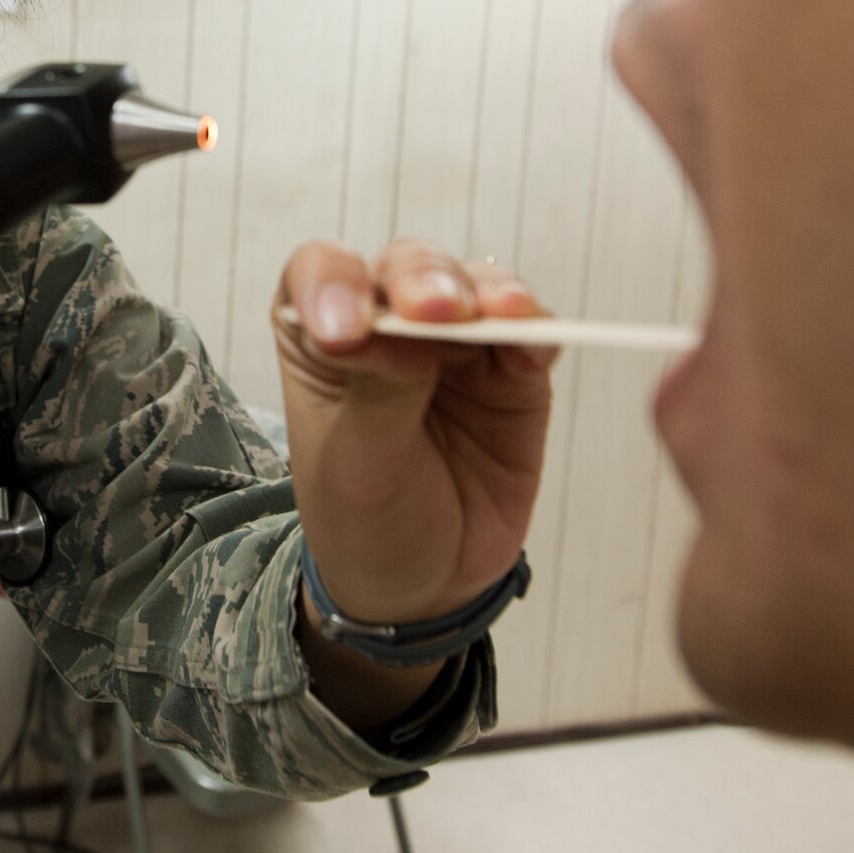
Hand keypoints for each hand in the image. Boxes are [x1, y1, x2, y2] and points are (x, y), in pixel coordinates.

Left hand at [274, 239, 555, 628]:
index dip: (333, 284)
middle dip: (420, 282)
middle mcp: (388, 321)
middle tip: (430, 313)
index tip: (343, 329)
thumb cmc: (364, 516)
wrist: (423, 583)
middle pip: (405, 269)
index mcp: (321, 333)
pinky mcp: (514, 372)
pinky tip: (531, 341)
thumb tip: (409, 335)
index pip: (320, 276)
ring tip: (494, 313)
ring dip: (484, 293)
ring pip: (473, 286)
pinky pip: (530, 335)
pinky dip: (534, 329)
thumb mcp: (357, 465)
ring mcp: (457, 342)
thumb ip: (379, 395)